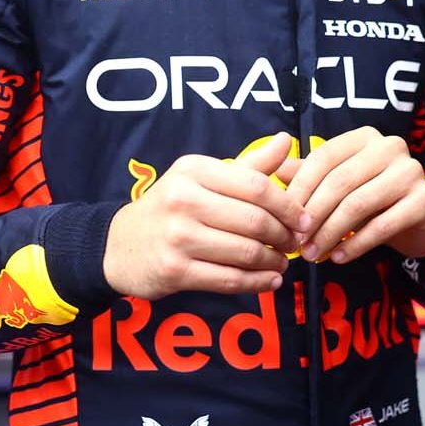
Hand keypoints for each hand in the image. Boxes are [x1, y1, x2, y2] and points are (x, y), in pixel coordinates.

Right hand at [103, 132, 310, 300]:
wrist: (119, 245)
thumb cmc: (170, 208)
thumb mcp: (202, 178)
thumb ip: (248, 165)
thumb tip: (285, 141)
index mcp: (194, 171)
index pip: (256, 186)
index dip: (289, 206)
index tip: (305, 219)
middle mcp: (184, 200)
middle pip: (255, 221)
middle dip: (284, 236)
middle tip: (294, 243)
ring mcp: (178, 237)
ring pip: (246, 252)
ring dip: (274, 262)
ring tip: (282, 263)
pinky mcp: (175, 270)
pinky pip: (229, 280)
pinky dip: (257, 283)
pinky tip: (269, 281)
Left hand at [282, 126, 424, 262]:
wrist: (419, 220)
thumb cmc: (372, 198)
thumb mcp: (340, 183)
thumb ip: (310, 175)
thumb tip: (274, 171)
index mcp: (365, 137)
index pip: (324, 157)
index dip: (300, 188)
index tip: (282, 217)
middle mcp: (390, 147)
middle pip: (339, 181)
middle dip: (313, 215)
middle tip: (295, 242)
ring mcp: (410, 173)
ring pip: (358, 204)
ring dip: (330, 233)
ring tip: (311, 253)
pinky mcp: (423, 201)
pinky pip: (381, 227)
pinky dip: (354, 245)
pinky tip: (337, 257)